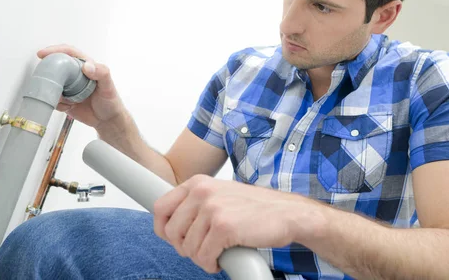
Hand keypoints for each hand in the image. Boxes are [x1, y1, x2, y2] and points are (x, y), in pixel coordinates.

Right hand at [37, 44, 124, 127]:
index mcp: (84, 66)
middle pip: (56, 66)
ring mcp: (68, 88)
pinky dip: (57, 103)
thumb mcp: (108, 85)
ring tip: (64, 98)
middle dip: (48, 71)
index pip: (68, 53)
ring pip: (52, 84)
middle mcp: (74, 75)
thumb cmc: (111, 101)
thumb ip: (101, 73)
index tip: (44, 53)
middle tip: (44, 77)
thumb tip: (86, 66)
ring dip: (52, 90)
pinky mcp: (64, 101)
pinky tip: (68, 106)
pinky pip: (54, 99)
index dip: (55, 50)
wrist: (107, 120)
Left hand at [153, 175, 318, 273]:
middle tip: (202, 250)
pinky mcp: (224, 227)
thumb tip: (169, 225)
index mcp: (197, 182)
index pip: (160, 207)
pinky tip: (221, 259)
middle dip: (184, 247)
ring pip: (188, 248)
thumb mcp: (219, 194)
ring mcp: (212, 209)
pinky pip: (203, 257)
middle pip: (171, 231)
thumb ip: (195, 204)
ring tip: (215, 254)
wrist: (288, 213)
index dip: (163, 229)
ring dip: (200, 258)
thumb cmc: (254, 208)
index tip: (175, 240)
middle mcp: (201, 192)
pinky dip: (210, 264)